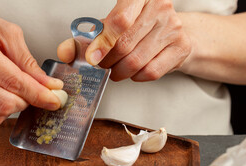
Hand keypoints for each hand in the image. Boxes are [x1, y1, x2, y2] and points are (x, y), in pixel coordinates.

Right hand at [0, 0, 62, 126]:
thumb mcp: (6, 32)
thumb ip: (28, 61)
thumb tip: (48, 85)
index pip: (13, 82)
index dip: (38, 94)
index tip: (54, 100)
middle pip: (3, 105)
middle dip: (25, 102)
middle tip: (32, 92)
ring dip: (10, 107)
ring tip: (8, 88)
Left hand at [58, 0, 190, 81]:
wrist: (171, 31)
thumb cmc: (138, 26)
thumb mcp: (111, 25)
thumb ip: (87, 37)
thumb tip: (65, 52)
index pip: (120, 21)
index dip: (103, 43)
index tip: (91, 58)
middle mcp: (159, 7)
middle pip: (125, 45)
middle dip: (107, 62)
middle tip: (102, 66)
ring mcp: (173, 28)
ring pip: (137, 61)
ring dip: (119, 72)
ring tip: (115, 70)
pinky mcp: (180, 47)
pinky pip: (151, 71)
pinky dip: (136, 76)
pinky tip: (134, 71)